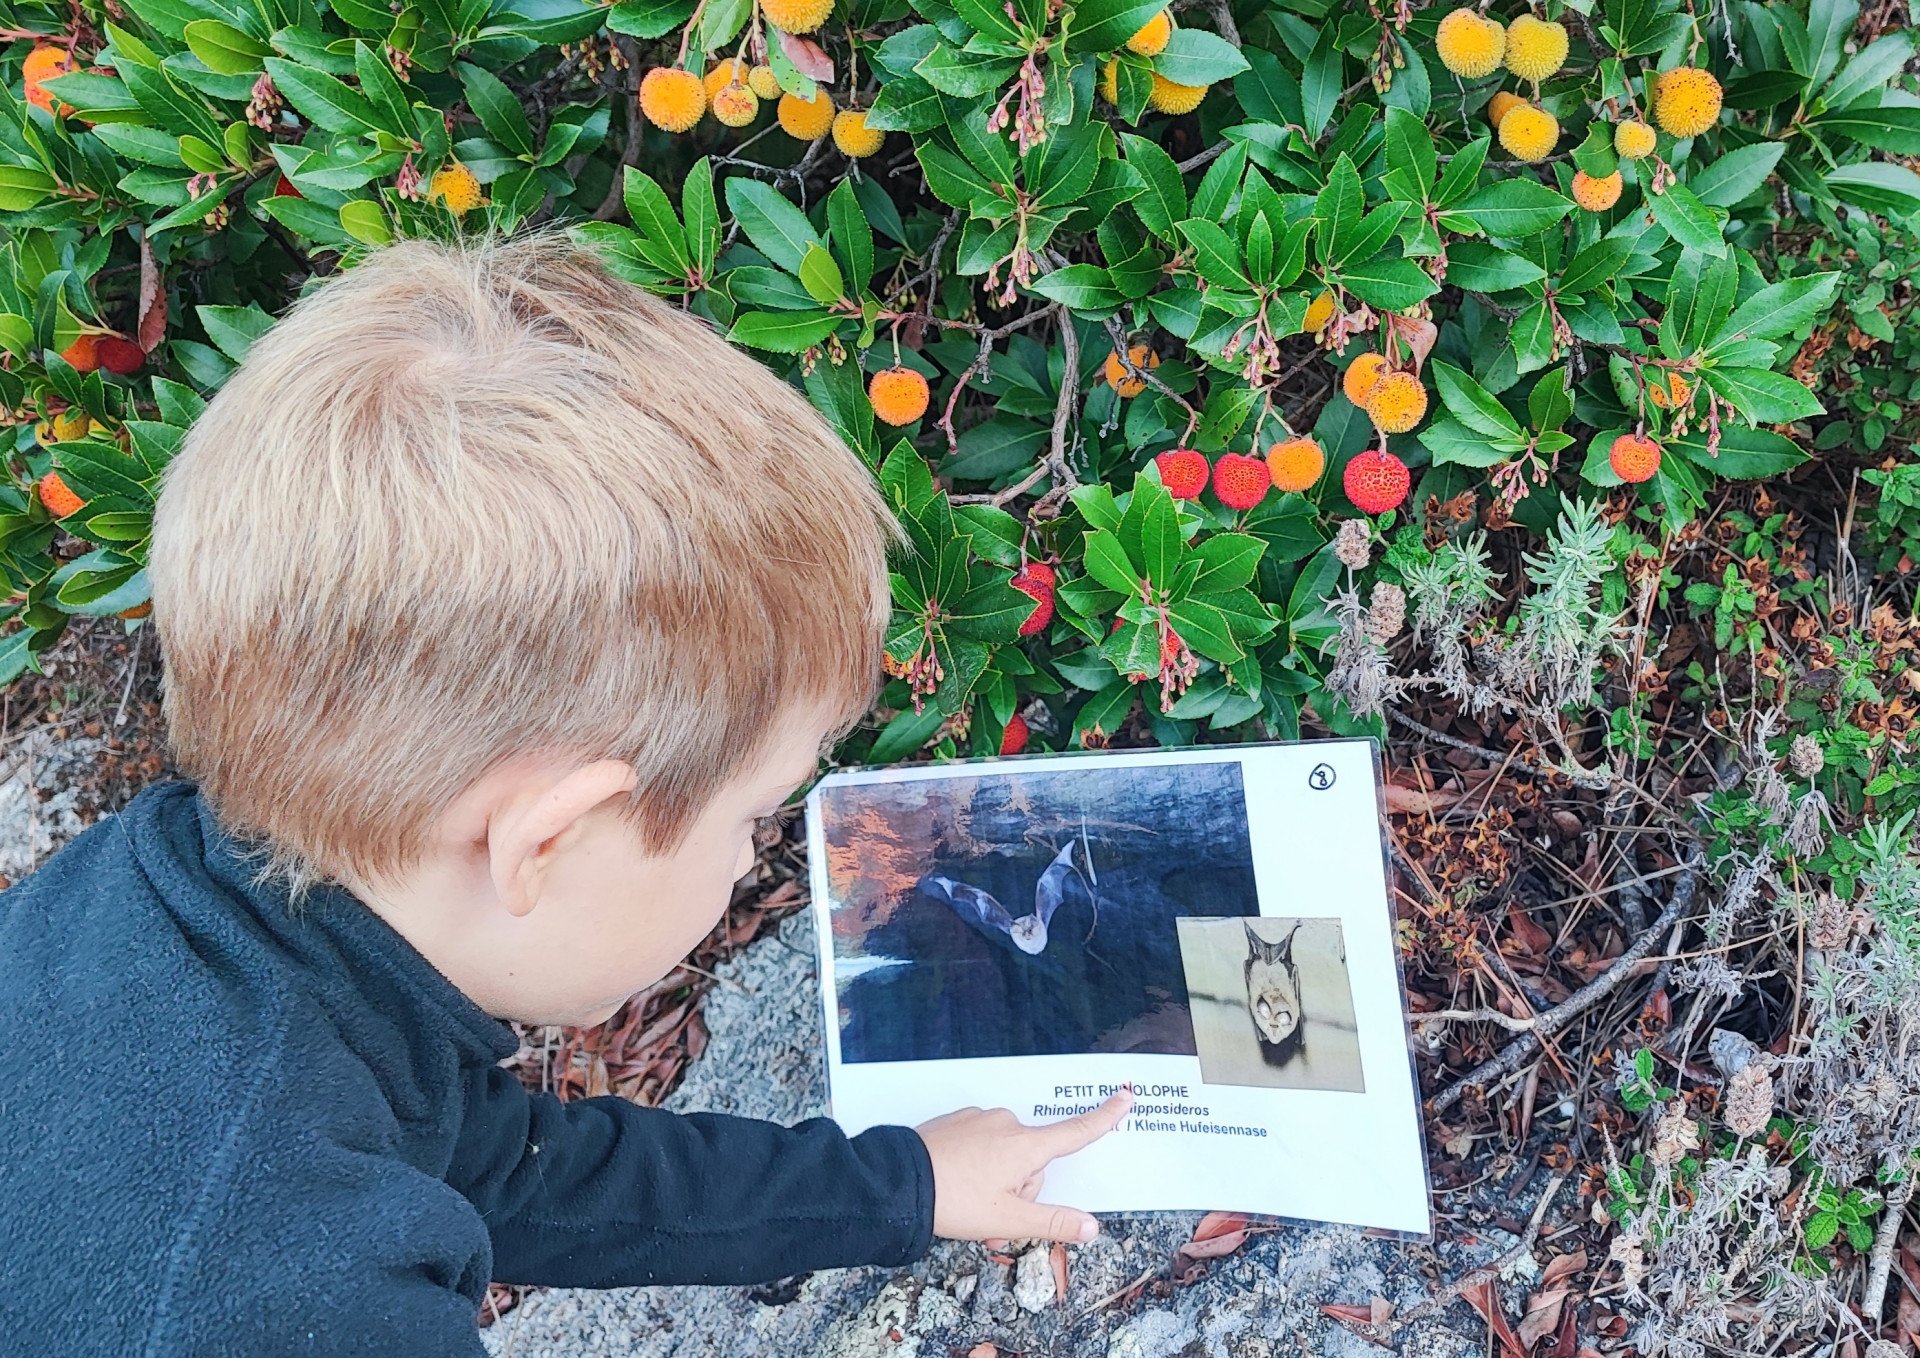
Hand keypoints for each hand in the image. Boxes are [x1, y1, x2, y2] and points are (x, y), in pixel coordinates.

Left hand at [915, 1091, 1132, 1242]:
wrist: (897, 1181)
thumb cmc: (953, 1200)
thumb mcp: (1008, 1220)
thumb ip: (1053, 1223)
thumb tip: (1092, 1227)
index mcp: (1025, 1146)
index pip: (1075, 1132)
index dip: (1104, 1117)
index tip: (1126, 1096)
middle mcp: (1006, 1124)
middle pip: (1033, 1163)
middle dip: (1021, 1192)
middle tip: (994, 1221)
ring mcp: (979, 1120)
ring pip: (1005, 1157)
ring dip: (996, 1185)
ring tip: (970, 1209)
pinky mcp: (956, 1122)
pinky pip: (980, 1146)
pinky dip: (976, 1168)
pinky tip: (955, 1186)